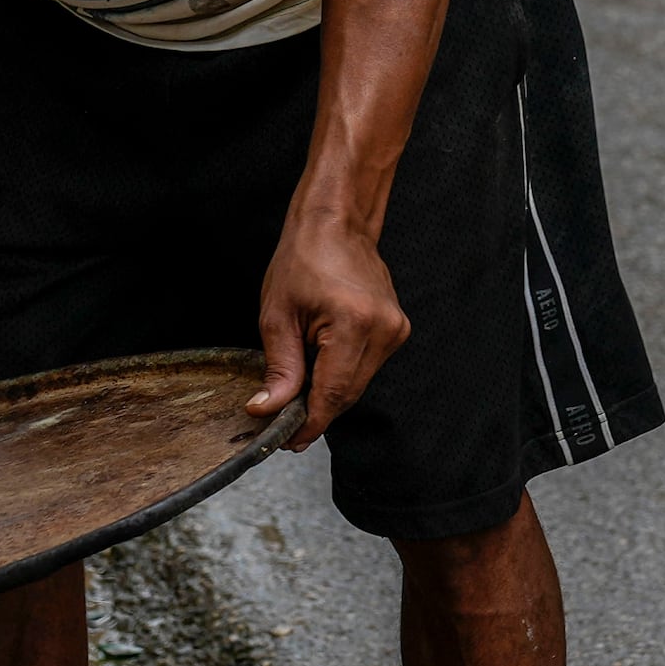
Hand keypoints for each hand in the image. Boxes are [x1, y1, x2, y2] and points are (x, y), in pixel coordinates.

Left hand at [247, 214, 409, 447]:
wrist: (336, 224)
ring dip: (328, 392)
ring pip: (357, 384)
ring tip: (298, 382)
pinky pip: (366, 367)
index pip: (334, 393)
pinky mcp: (397, 329)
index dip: (310, 423)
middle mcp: (383, 329)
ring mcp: (395, 329)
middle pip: (348, 394)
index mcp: (354, 323)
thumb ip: (279, 368)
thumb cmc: (303, 259)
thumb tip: (267, 409)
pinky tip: (321, 361)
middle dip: (315, 411)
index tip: (289, 441)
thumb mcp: (277, 315)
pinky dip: (341, 373)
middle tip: (283, 421)